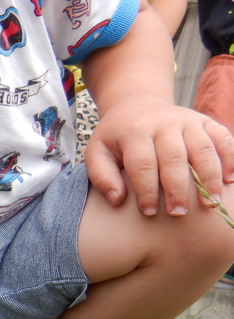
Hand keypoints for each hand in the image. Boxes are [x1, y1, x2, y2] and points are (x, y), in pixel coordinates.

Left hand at [85, 96, 233, 215]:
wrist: (137, 105)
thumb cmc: (116, 137)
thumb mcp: (97, 152)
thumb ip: (102, 176)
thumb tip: (117, 200)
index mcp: (135, 131)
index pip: (143, 164)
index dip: (146, 190)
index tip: (148, 213)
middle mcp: (163, 123)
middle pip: (174, 158)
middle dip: (178, 189)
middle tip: (179, 213)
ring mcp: (187, 120)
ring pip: (203, 149)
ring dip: (209, 177)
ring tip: (212, 203)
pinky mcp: (205, 121)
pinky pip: (223, 137)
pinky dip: (230, 158)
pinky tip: (231, 180)